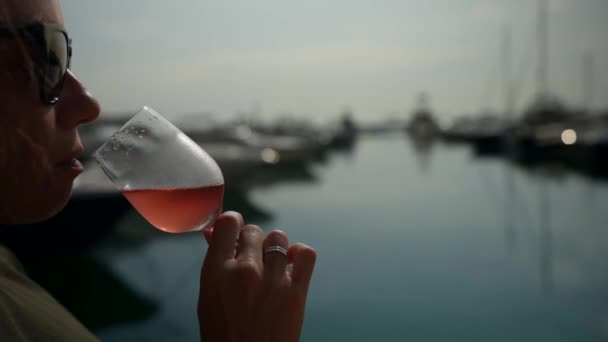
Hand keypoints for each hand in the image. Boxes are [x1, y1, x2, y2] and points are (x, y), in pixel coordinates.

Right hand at [198, 211, 315, 341]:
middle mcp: (244, 271)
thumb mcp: (208, 297)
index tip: (235, 231)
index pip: (228, 222)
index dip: (232, 223)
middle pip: (254, 231)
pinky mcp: (296, 292)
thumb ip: (214, 263)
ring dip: (274, 248)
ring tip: (271, 265)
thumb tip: (215, 233)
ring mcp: (272, 280)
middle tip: (251, 259)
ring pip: (279, 238)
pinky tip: (292, 263)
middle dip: (252, 241)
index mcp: (216, 271)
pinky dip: (300, 254)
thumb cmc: (223, 334)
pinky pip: (305, 254)